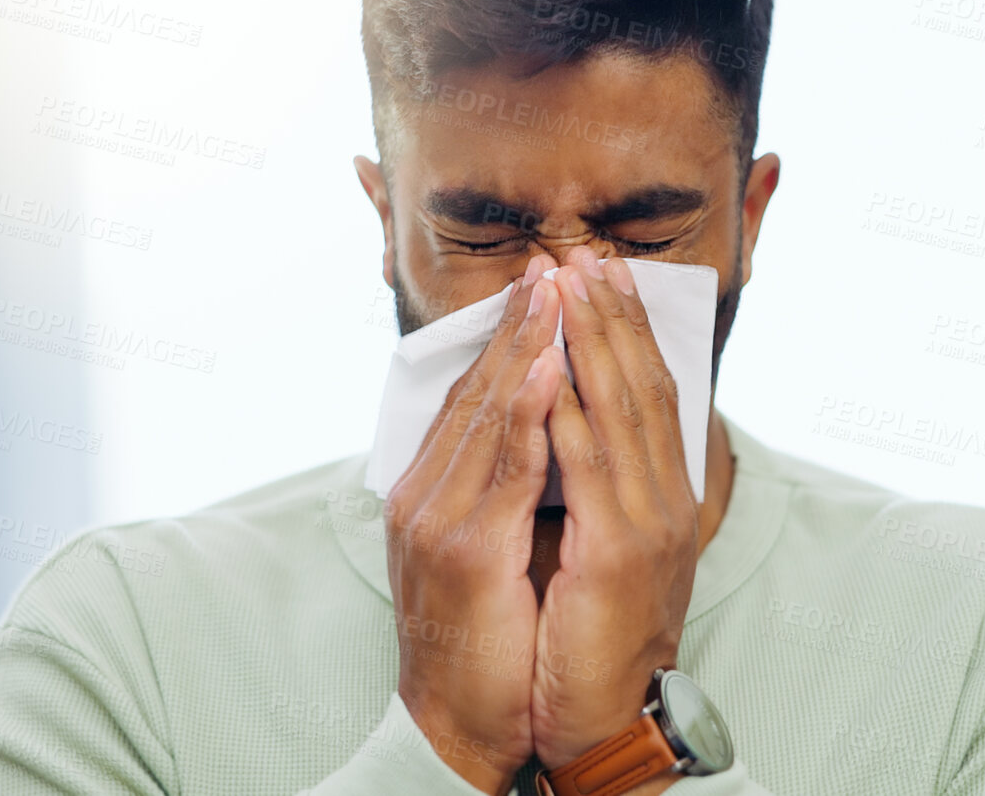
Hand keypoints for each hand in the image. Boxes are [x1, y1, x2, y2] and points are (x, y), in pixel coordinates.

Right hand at [385, 254, 565, 795]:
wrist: (458, 725)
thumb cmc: (486, 645)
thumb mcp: (492, 552)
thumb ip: (507, 492)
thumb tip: (545, 440)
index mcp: (434, 490)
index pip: (477, 395)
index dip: (514, 336)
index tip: (550, 282)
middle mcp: (426, 493)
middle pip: (478, 387)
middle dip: (522, 321)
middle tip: (557, 259)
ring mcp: (438, 518)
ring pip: (487, 412)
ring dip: (526, 344)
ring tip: (558, 287)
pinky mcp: (463, 550)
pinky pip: (502, 468)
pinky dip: (527, 412)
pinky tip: (550, 368)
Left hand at [531, 247, 700, 768]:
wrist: (601, 720)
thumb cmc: (587, 641)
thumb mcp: (598, 550)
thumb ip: (591, 488)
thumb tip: (565, 426)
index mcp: (660, 496)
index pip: (648, 391)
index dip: (626, 328)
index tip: (600, 271)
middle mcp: (666, 500)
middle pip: (643, 384)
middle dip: (611, 315)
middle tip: (585, 252)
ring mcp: (649, 525)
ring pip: (622, 410)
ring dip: (593, 342)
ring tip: (569, 284)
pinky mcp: (619, 555)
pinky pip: (591, 466)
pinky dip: (571, 411)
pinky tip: (551, 368)